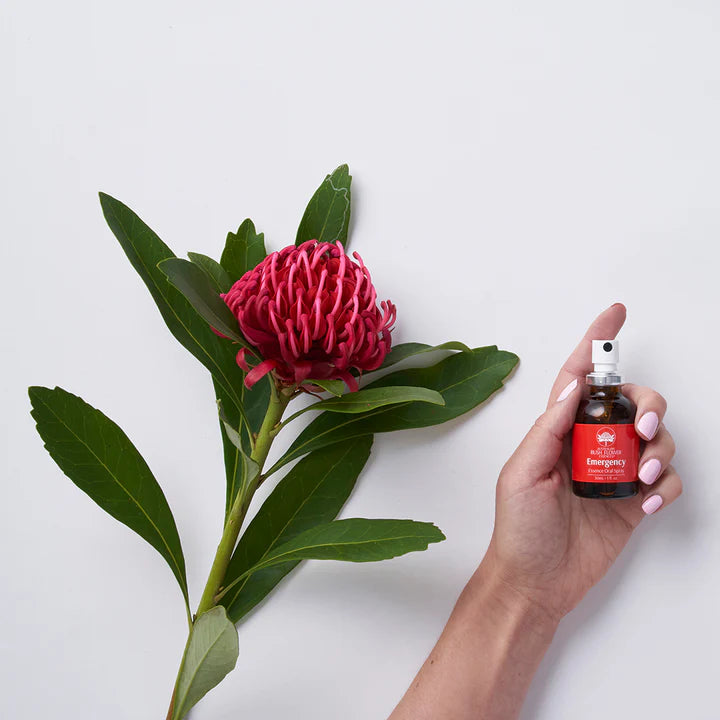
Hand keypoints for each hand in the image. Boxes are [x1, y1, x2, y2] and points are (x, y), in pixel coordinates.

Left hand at [485, 303, 680, 622]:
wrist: (536, 583)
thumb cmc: (519, 529)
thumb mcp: (522, 474)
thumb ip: (549, 428)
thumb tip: (576, 385)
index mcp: (557, 431)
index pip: (579, 378)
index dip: (597, 344)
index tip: (616, 313)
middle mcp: (588, 445)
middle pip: (631, 404)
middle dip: (648, 405)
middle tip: (645, 426)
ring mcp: (613, 473)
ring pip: (656, 439)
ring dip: (662, 448)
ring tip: (645, 472)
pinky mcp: (632, 502)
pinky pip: (665, 481)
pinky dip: (667, 486)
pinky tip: (649, 502)